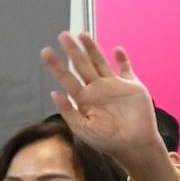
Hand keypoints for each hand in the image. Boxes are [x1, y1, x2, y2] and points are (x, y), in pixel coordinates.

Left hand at [42, 32, 175, 180]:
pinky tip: (116, 50)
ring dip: (92, 49)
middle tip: (62, 35)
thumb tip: (54, 93)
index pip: (66, 78)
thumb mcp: (82, 128)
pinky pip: (127, 69)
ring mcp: (114, 86)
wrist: (134, 146)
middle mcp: (97, 90)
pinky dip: (123, 60)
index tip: (45, 52)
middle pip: (82, 65)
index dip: (56, 65)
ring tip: (82, 34)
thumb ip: (68, 110)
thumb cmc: (106, 141)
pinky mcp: (132, 87)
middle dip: (73, 50)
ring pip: (100, 62)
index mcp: (83, 99)